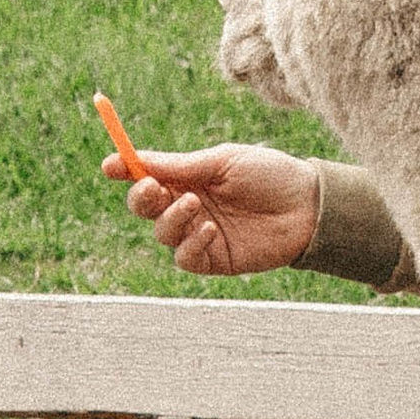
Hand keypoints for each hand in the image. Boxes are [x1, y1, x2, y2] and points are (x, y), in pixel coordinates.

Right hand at [104, 142, 321, 278]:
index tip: (111, 165)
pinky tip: (210, 229)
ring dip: (171, 218)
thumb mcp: (223, 162)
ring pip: (162, 233)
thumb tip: (133, 158)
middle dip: (141, 197)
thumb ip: (180, 165)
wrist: (308, 206)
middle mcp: (187, 205)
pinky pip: (185, 258)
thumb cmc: (269, 175)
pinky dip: (190, 243)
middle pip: (144, 207)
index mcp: (187, 177)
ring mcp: (198, 234)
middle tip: (153, 187)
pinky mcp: (212, 259)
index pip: (146, 175)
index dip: (125, 170)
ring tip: (196, 204)